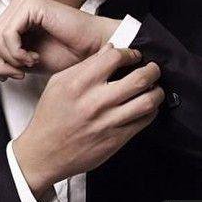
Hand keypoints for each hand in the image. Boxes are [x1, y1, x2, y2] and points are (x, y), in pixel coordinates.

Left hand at [0, 0, 120, 79]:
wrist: (92, 52)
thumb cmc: (66, 55)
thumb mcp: (24, 64)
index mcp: (13, 20)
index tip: (13, 74)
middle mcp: (15, 8)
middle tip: (20, 72)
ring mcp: (23, 4)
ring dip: (10, 60)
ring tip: (30, 63)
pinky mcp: (32, 6)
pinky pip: (7, 35)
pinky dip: (17, 53)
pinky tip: (34, 57)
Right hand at [12, 43, 163, 198]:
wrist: (44, 152)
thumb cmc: (50, 116)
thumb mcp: (59, 82)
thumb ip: (85, 64)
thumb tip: (109, 49)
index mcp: (80, 84)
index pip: (115, 58)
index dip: (129, 53)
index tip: (133, 55)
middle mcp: (96, 102)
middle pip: (138, 79)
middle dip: (152, 70)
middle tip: (153, 68)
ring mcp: (108, 122)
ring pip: (147, 102)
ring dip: (157, 91)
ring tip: (155, 87)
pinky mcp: (116, 140)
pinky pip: (144, 122)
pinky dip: (151, 110)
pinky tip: (147, 105)